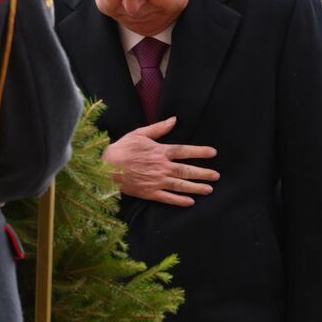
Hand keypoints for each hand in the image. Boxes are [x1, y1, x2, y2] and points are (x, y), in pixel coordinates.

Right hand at [101, 116, 218, 206]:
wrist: (105, 167)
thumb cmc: (122, 148)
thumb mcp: (139, 134)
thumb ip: (158, 128)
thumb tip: (174, 120)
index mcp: (160, 151)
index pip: (185, 151)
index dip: (200, 152)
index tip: (213, 153)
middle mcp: (161, 167)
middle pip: (187, 170)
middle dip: (203, 173)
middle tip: (216, 176)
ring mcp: (156, 181)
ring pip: (181, 185)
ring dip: (196, 187)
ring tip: (209, 189)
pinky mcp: (149, 192)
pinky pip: (167, 198)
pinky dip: (179, 200)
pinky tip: (190, 202)